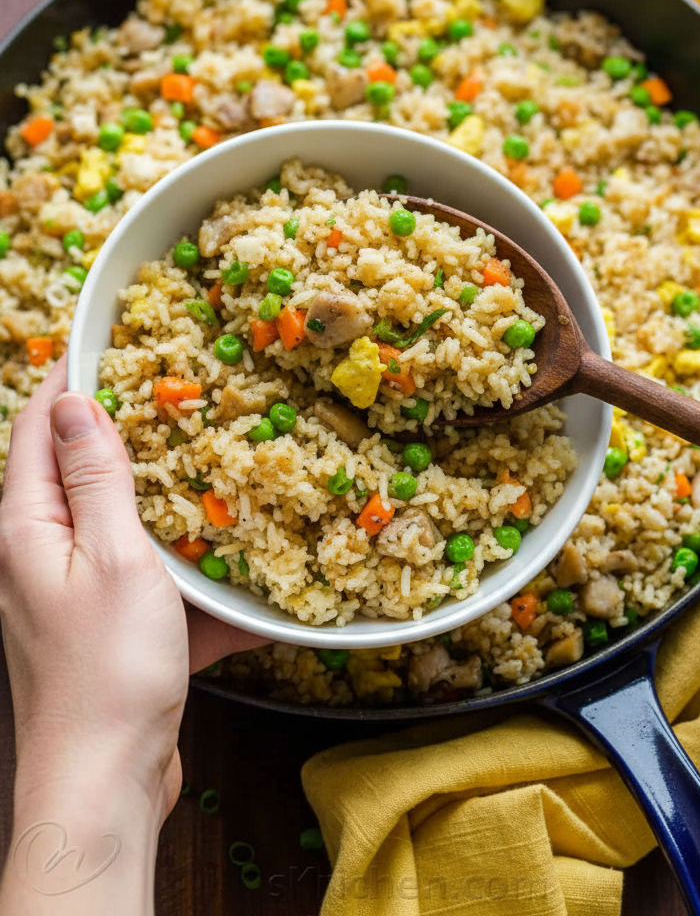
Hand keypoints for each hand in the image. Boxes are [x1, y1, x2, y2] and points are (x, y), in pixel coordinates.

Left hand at [0, 359, 260, 914]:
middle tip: (178, 403)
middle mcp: (40, 558)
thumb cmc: (106, 671)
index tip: (103, 343)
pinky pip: (149, 593)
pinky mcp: (107, 640)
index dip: (65, 382)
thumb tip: (72, 402)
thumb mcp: (114, 556)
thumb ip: (97, 476)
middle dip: (124, 441)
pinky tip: (240, 593)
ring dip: (166, 515)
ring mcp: (73, 602)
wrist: (105, 787)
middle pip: (77, 478)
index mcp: (28, 528)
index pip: (35, 430)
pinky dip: (189, 589)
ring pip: (121, 534)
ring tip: (220, 485)